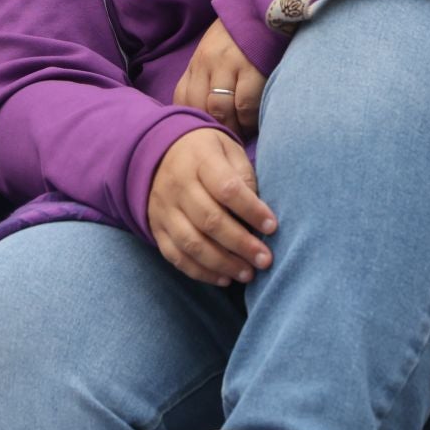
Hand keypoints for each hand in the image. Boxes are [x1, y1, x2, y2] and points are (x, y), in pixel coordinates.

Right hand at [147, 130, 278, 286]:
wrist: (160, 154)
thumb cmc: (208, 155)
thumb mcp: (229, 151)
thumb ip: (245, 177)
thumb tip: (261, 215)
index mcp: (200, 160)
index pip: (227, 188)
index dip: (251, 210)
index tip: (272, 227)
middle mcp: (177, 184)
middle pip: (209, 219)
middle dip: (241, 244)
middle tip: (265, 260)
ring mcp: (164, 208)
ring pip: (191, 242)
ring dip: (222, 263)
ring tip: (248, 274)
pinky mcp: (156, 228)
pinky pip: (175, 255)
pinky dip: (200, 272)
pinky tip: (224, 279)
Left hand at [174, 18, 267, 138]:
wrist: (264, 8)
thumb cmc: (239, 38)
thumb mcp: (214, 55)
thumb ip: (205, 80)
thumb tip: (205, 116)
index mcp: (196, 63)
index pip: (182, 100)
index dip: (193, 123)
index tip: (207, 135)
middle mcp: (207, 63)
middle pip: (199, 108)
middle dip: (212, 130)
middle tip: (226, 141)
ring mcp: (228, 65)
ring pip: (219, 109)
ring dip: (231, 129)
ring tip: (241, 137)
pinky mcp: (251, 68)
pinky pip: (245, 105)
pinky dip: (249, 120)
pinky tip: (254, 123)